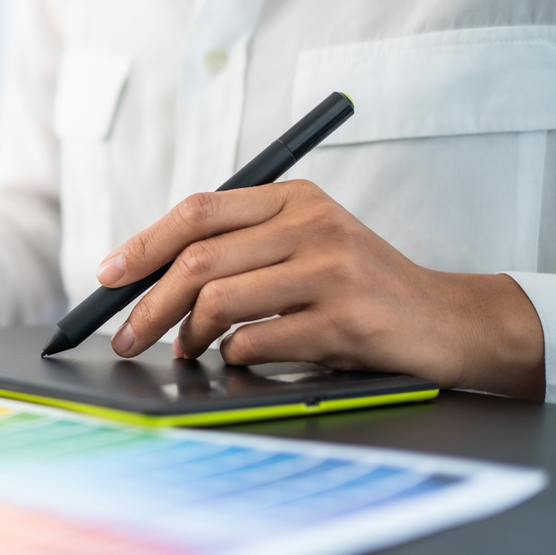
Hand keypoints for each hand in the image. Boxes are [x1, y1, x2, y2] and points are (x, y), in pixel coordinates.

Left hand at [97, 181, 545, 399]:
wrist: (448, 321)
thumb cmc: (360, 286)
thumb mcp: (307, 243)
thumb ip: (242, 245)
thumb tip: (147, 275)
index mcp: (294, 196)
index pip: (198, 211)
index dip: (143, 244)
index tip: (107, 276)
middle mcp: (312, 224)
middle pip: (198, 260)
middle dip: (148, 304)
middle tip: (125, 335)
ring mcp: (331, 270)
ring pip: (219, 301)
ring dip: (188, 336)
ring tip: (186, 351)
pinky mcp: (345, 320)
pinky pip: (257, 342)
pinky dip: (234, 356)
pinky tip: (239, 357)